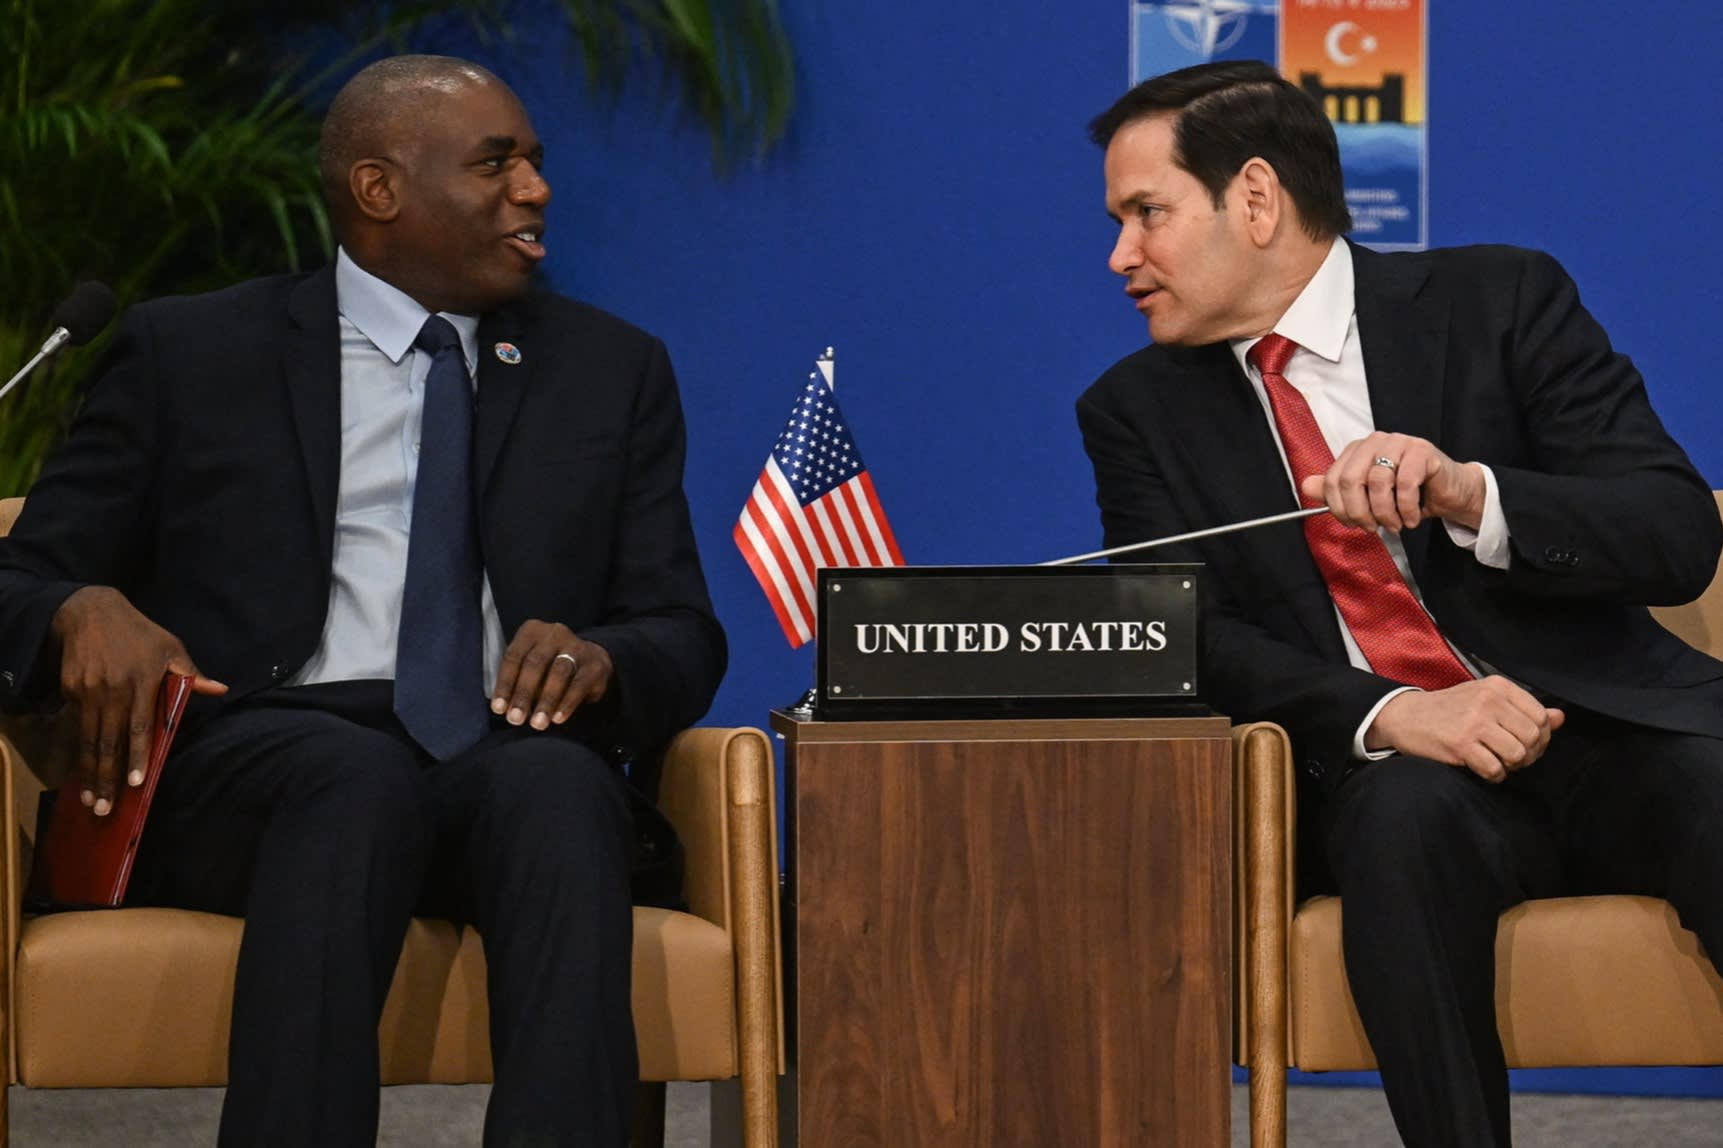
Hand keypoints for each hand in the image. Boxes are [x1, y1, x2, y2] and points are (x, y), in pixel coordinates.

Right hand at [50, 586, 227, 816]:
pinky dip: (79, 751)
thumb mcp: (170, 647)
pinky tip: (82, 771)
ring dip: (90, 772)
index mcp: (140, 681)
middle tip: (105, 809)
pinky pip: (77, 727)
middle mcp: (111, 690)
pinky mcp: (70, 691)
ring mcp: (86, 692)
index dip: (136, 756)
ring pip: (89, 739)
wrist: (89, 612)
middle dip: (107, 777)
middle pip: (109, 741)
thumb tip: (220, 689)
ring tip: (91, 800)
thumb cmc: (139, 634)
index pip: (139, 726)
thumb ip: (191, 673)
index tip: (135, 783)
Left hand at [491, 620, 612, 730]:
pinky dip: (567, 703)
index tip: (499, 709)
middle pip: (535, 663)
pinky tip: (558, 718)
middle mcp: (554, 634)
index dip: (505, 684)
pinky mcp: (594, 664)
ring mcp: (577, 646)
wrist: (591, 660)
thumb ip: (517, 682)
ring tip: (538, 723)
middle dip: (524, 694)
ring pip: (558, 673)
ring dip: (546, 700)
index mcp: (531, 631)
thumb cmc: (549, 667)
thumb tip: (505, 709)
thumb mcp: (529, 667)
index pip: (514, 657)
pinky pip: (579, 684)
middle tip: (516, 719)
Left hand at [1299, 432, 1486, 533]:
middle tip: (1374, 528)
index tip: (1354, 525)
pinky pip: (1405, 482)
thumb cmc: (1406, 495)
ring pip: (1378, 482)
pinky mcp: (1421, 450)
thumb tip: (1305, 487)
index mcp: (1356, 451)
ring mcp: (1398, 442)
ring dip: (1386, 513)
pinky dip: (1406, 508)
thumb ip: (1336, 491)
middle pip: (1350, 480)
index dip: (1340, 509)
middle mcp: (1374, 442)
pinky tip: (1411, 518)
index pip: (1332, 480)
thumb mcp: (1367, 497)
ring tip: (1396, 525)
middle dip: (1360, 512)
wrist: (1446, 492)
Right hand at [1365, 676, 1564, 782]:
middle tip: (1512, 758)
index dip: (1540, 737)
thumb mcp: (1486, 699)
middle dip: (1528, 755)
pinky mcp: (1461, 744)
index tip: (1525, 743)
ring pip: (1518, 755)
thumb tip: (1560, 717)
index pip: (1541, 716)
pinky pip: (1495, 769)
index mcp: (1497, 686)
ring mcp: (1474, 722)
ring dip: (1511, 766)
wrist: (1404, 716)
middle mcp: (1488, 701)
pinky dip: (1493, 776)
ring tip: (1497, 762)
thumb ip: (1523, 708)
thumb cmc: (1448, 709)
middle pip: (1533, 737)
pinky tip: (1483, 769)